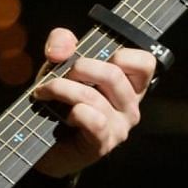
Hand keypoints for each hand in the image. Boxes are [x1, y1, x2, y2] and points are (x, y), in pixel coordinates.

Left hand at [30, 28, 152, 177]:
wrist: (42, 142)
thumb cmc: (58, 101)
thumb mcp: (59, 65)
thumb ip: (62, 44)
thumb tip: (60, 50)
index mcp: (129, 86)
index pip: (145, 63)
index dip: (121, 53)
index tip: (94, 58)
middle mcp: (130, 107)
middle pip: (113, 74)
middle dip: (79, 67)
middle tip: (58, 74)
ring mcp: (119, 127)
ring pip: (94, 97)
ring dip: (62, 89)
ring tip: (45, 92)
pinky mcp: (103, 143)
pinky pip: (93, 119)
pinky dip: (73, 111)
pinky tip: (62, 115)